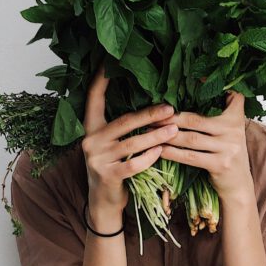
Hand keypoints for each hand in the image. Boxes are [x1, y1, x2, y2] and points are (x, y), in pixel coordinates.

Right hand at [82, 63, 178, 223]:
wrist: (103, 203)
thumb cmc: (114, 167)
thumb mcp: (111, 144)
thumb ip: (122, 127)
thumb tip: (152, 105)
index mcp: (91, 128)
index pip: (93, 98)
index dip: (100, 80)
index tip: (109, 62)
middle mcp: (90, 141)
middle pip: (123, 121)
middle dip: (149, 114)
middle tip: (170, 108)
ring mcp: (97, 159)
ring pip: (132, 143)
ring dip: (156, 136)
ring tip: (174, 130)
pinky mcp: (107, 176)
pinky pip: (133, 164)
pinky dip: (149, 157)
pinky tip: (162, 151)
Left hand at [155, 91, 253, 203]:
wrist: (239, 185)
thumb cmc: (227, 152)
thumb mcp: (230, 130)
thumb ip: (219, 112)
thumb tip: (195, 88)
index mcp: (236, 117)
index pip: (228, 96)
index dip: (210, 87)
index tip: (193, 78)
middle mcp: (234, 130)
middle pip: (196, 119)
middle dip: (172, 117)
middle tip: (152, 114)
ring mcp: (228, 148)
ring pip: (191, 138)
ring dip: (168, 134)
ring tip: (150, 131)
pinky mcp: (220, 164)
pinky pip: (191, 157)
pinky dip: (173, 153)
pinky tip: (160, 149)